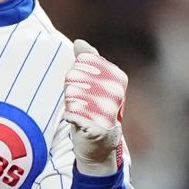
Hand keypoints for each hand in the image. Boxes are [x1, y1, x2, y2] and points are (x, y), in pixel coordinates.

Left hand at [63, 40, 126, 175]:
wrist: (100, 147)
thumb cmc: (96, 111)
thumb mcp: (94, 84)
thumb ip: (88, 61)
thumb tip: (79, 42)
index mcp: (118, 77)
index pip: (83, 62)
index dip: (77, 74)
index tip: (85, 87)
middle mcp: (117, 91)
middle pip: (75, 76)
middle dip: (72, 89)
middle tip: (82, 102)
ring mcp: (109, 108)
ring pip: (72, 94)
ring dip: (71, 104)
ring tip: (82, 112)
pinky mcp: (99, 126)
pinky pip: (71, 113)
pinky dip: (70, 117)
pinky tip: (79, 121)